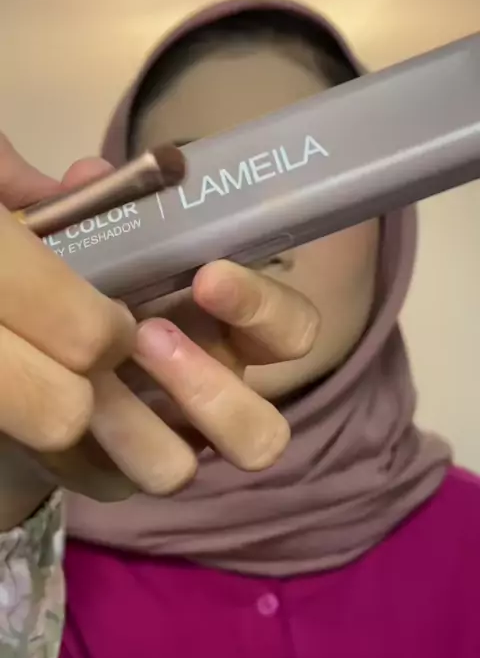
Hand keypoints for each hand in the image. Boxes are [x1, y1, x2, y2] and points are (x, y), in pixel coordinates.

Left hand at [0, 138, 319, 522]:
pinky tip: (65, 400)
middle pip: (264, 432)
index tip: (210, 275)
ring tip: (99, 375)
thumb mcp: (94, 241)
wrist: (34, 346)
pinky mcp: (120, 475)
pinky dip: (101, 442)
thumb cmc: (87, 282)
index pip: (290, 330)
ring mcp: (170, 444)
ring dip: (149, 424)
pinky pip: (128, 478)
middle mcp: (214, 395)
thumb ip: (100, 211)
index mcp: (229, 333)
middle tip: (150, 336)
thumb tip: (92, 179)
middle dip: (212, 386)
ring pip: (193, 470)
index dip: (264, 307)